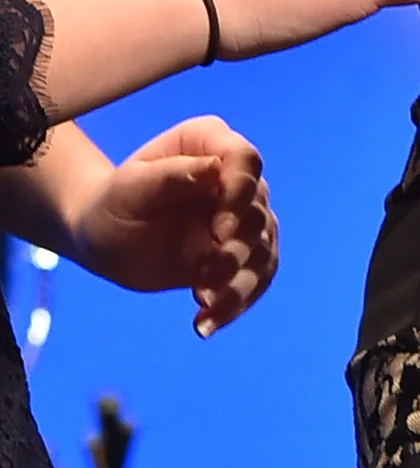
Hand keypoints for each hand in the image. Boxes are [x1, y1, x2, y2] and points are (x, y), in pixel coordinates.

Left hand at [70, 118, 276, 335]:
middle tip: (202, 280)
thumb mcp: (129, 190)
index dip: (240, 194)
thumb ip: (169, 176)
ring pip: (264, 250)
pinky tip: (206, 324)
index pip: (245, 160)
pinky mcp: (242, 252)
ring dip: (239, 285)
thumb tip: (213, 168)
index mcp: (208, 143)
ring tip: (204, 311)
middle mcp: (234, 176)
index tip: (219, 231)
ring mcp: (242, 215)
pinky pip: (256, 278)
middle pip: (258, 211)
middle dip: (236, 251)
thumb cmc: (112, 206)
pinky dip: (237, 304)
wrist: (107, 240)